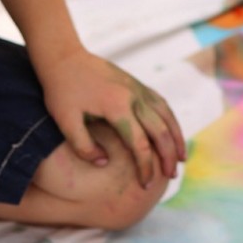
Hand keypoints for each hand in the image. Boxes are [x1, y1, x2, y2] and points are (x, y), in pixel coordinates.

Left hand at [43, 48, 186, 186]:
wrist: (64, 58)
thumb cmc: (61, 91)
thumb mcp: (64, 122)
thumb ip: (83, 146)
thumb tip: (105, 164)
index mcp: (117, 108)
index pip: (139, 145)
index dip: (145, 167)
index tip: (146, 184)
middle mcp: (133, 97)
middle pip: (160, 131)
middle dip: (167, 157)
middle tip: (171, 177)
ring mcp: (138, 89)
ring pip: (166, 116)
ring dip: (176, 138)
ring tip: (181, 159)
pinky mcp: (137, 84)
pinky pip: (161, 104)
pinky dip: (170, 120)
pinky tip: (172, 133)